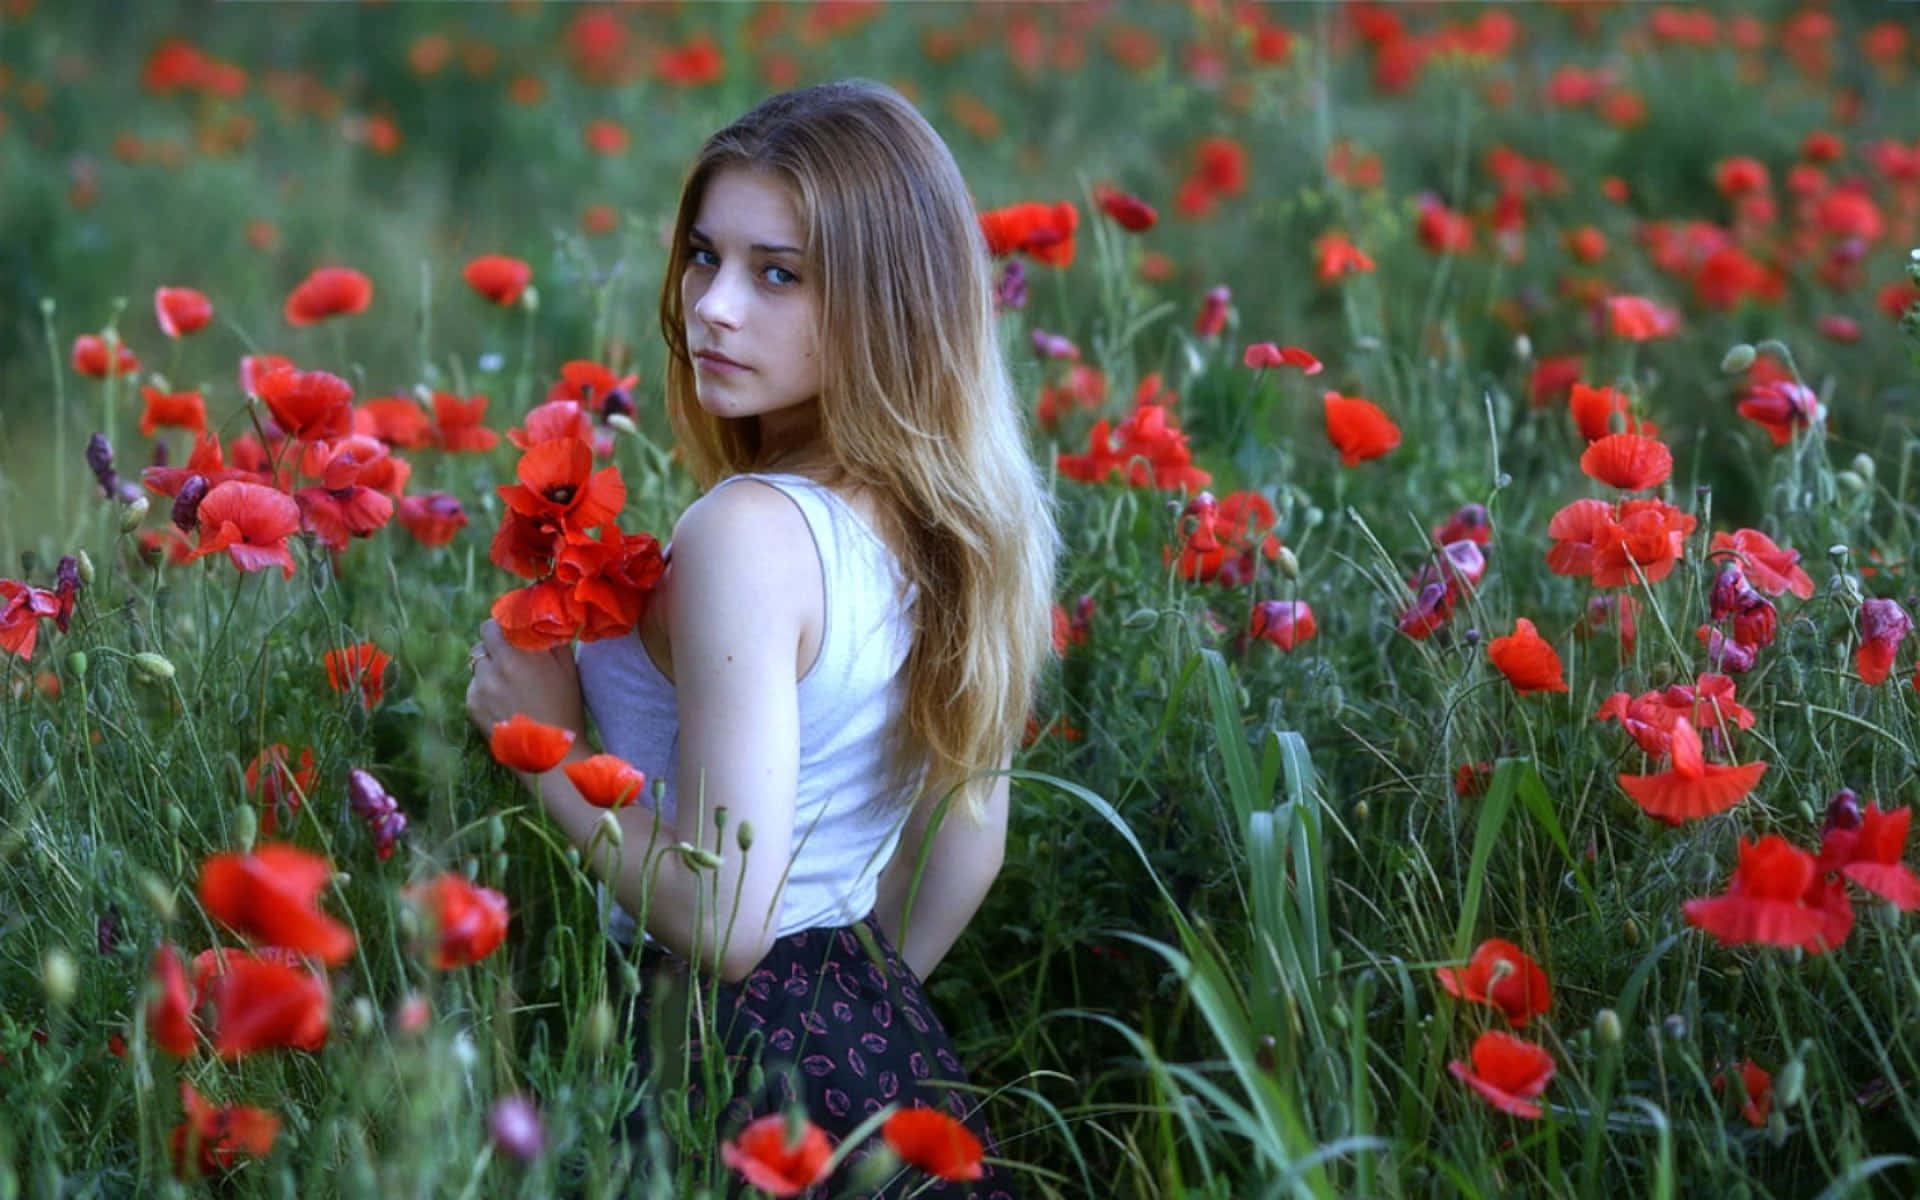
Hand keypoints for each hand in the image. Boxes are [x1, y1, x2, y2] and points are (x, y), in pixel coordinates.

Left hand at [464, 619, 586, 744]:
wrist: (550, 754)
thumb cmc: (565, 710)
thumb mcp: (568, 670)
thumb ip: (553, 641)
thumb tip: (542, 623)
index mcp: (520, 655)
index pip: (496, 623)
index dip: (504, 626)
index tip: (512, 632)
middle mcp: (496, 667)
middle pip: (482, 640)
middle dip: (493, 643)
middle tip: (509, 655)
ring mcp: (481, 687)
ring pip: (477, 663)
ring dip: (489, 666)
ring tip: (508, 683)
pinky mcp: (472, 705)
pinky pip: (474, 686)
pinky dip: (485, 688)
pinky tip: (504, 702)